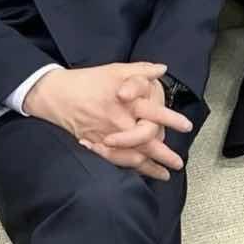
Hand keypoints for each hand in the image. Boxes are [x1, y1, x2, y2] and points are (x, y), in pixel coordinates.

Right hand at [23, 62, 190, 179]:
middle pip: (147, 143)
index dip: (172, 120)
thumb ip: (141, 70)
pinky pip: (117, 161)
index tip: (187, 126)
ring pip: (133, 156)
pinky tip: (140, 173)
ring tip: (165, 174)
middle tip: (178, 163)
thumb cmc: (87, 80)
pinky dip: (130, 168)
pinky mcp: (96, 146)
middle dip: (165, 155)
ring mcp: (107, 137)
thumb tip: (162, 69)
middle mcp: (119, 122)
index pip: (155, 113)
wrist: (56, 94)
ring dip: (150, 167)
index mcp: (127, 103)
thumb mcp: (115, 69)